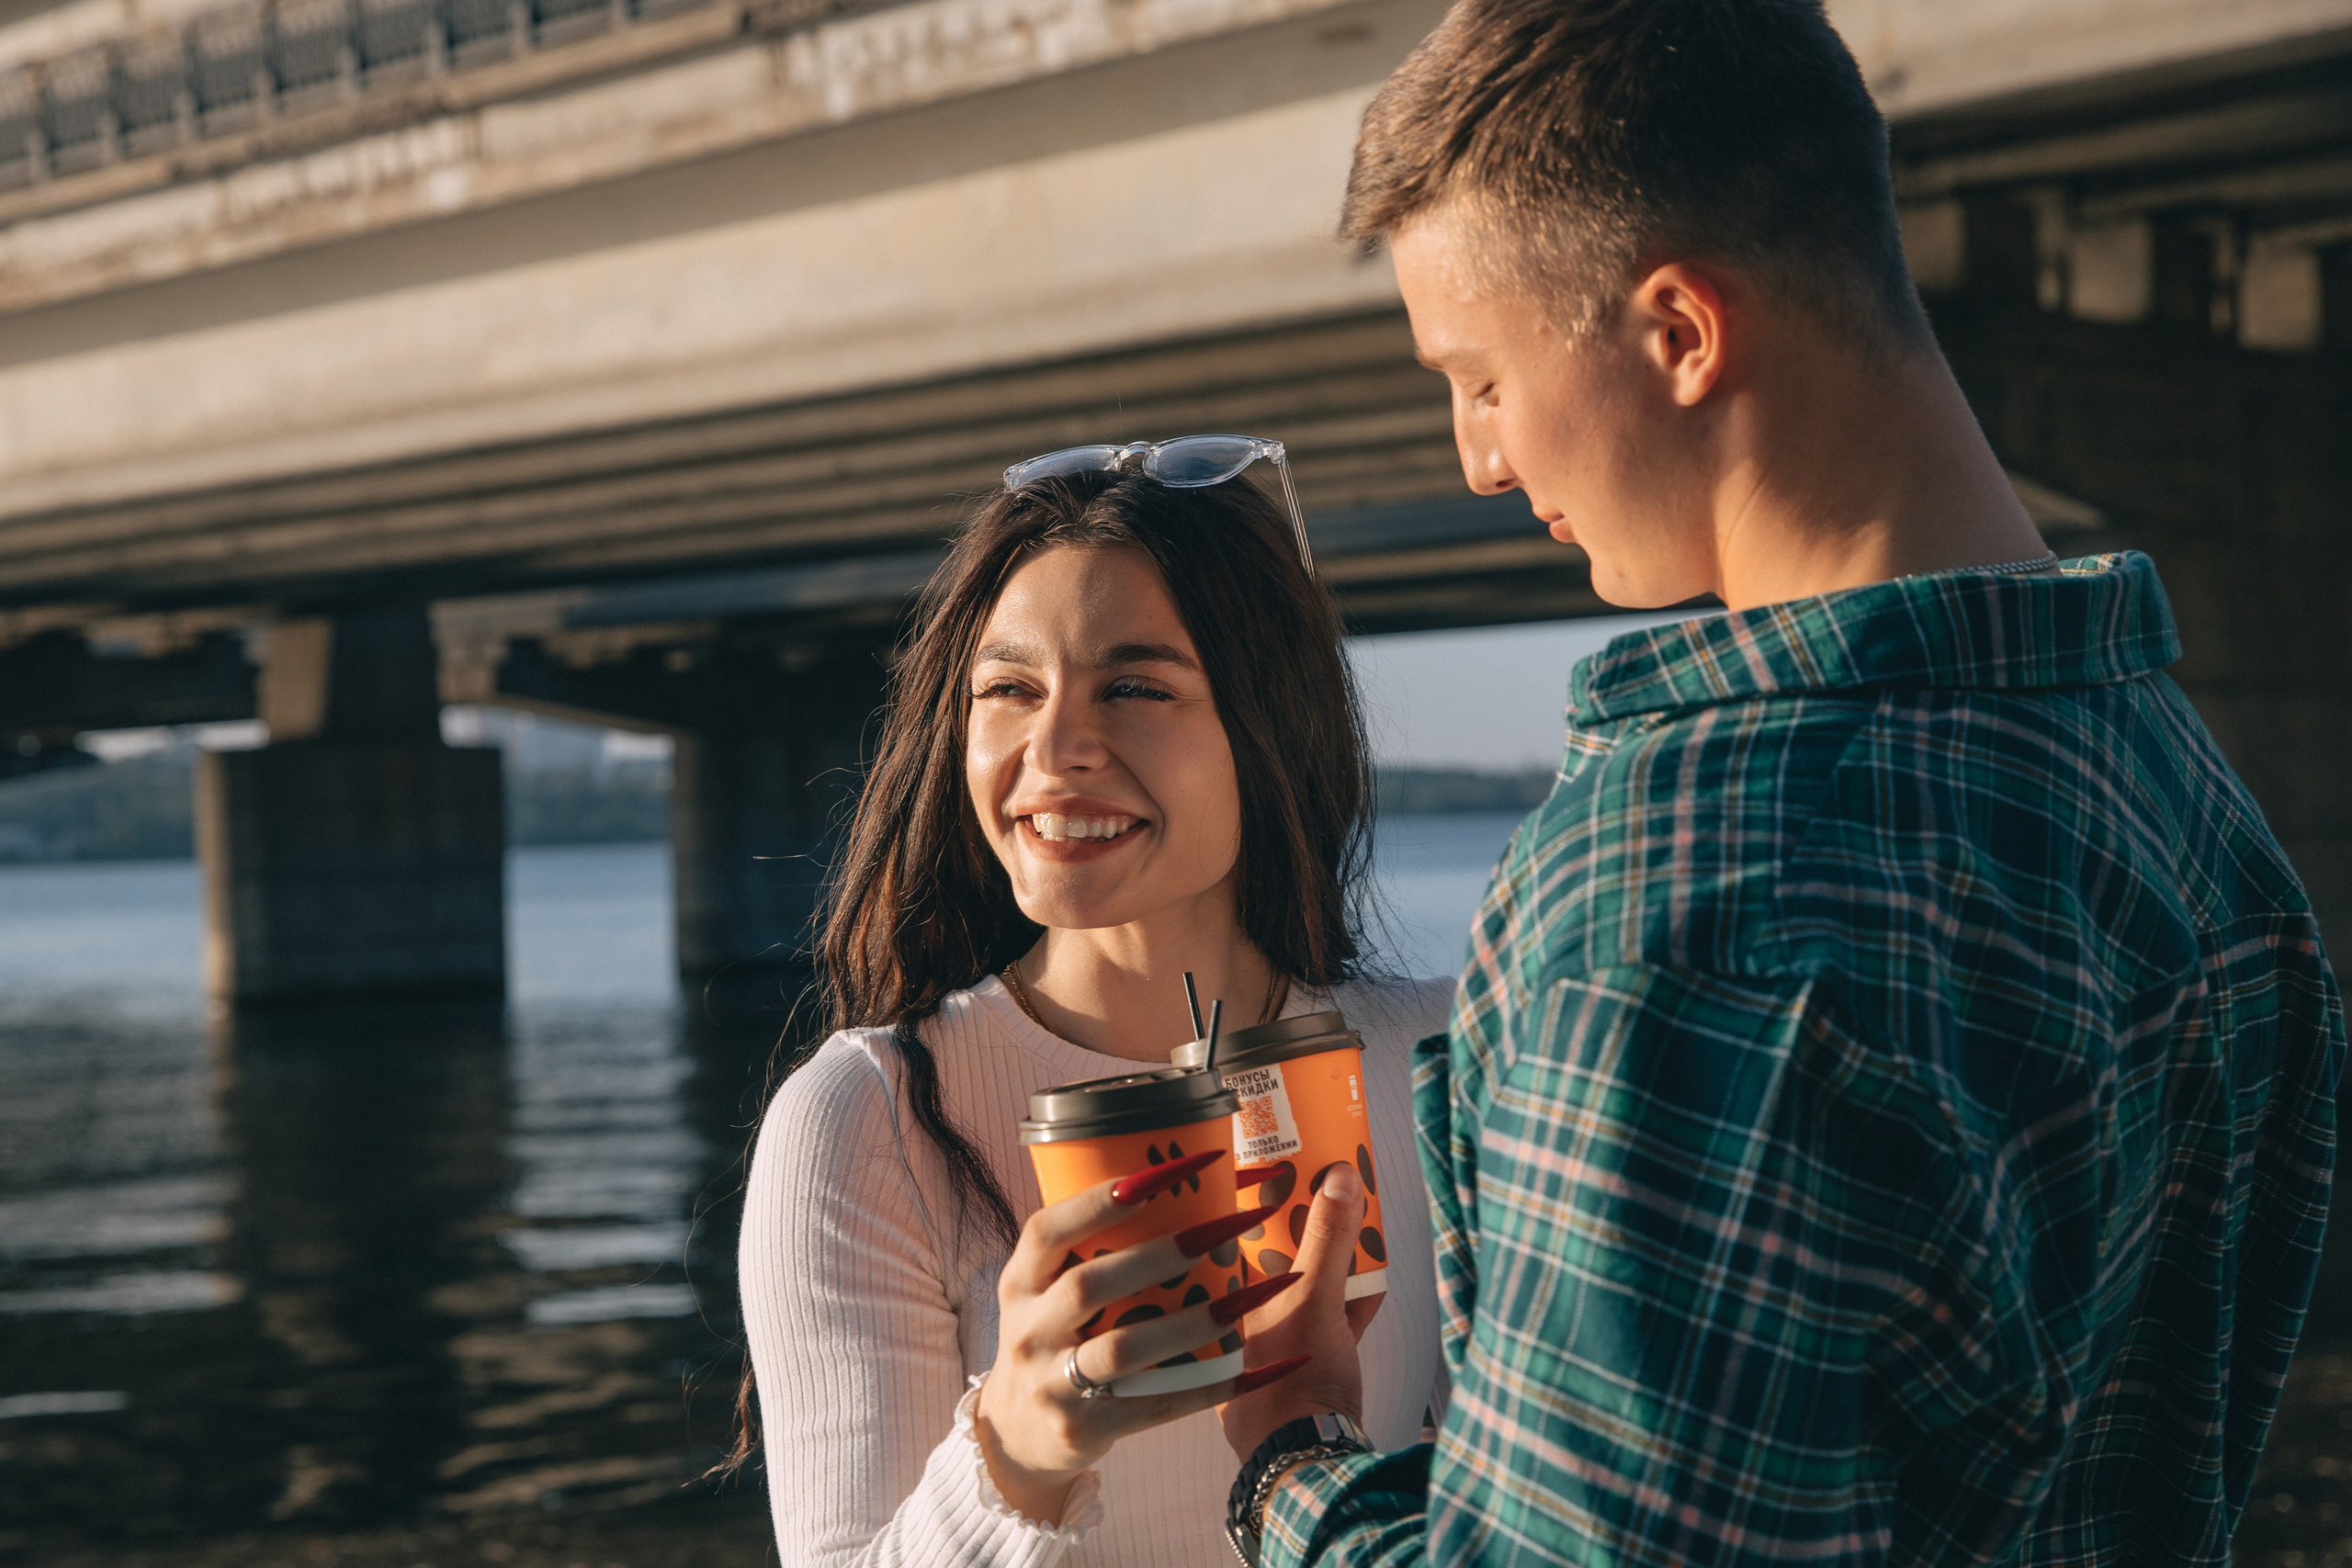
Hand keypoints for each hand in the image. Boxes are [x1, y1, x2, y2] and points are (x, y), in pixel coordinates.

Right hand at [974, 1150, 1312, 1521]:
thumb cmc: (1051, 1339)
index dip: (1098, 1199)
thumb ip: (1088, 1250)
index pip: (1048, 1230)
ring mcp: (1053, 1384)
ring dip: (1192, 1322)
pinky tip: (1250, 1367)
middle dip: (1162, 1253)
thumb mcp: (1044, 1292)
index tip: (1161, 1172)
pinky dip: (1205, 1385)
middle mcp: (1028, 1330)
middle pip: (1090, 1285)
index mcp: (1020, 1282)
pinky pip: (1154, 1404)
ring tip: (1248, 1296)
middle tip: (1228, 1225)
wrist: (1017, 1437)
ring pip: (1125, 1349)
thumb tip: (1172, 1180)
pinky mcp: (1084, 1428)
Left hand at [1219, 1161, 1368, 1460]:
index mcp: (1226, 1303)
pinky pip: (1330, 1324)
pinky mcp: (1311, 1372)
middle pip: (1272, 1259)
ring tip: (1356, 1222)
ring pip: (1302, 1289)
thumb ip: (1329, 1241)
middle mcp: (1243, 1324)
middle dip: (1302, 1224)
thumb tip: (1338, 1177)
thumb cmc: (1295, 1389)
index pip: (1234, 1235)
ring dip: (1330, 1261)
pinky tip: (1374, 1285)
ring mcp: (1276, 1348)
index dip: (1257, 1198)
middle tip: (1326, 1183)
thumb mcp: (1316, 1303)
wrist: (1313, 1466)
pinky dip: (1350, 1304)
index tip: (1280, 1162)